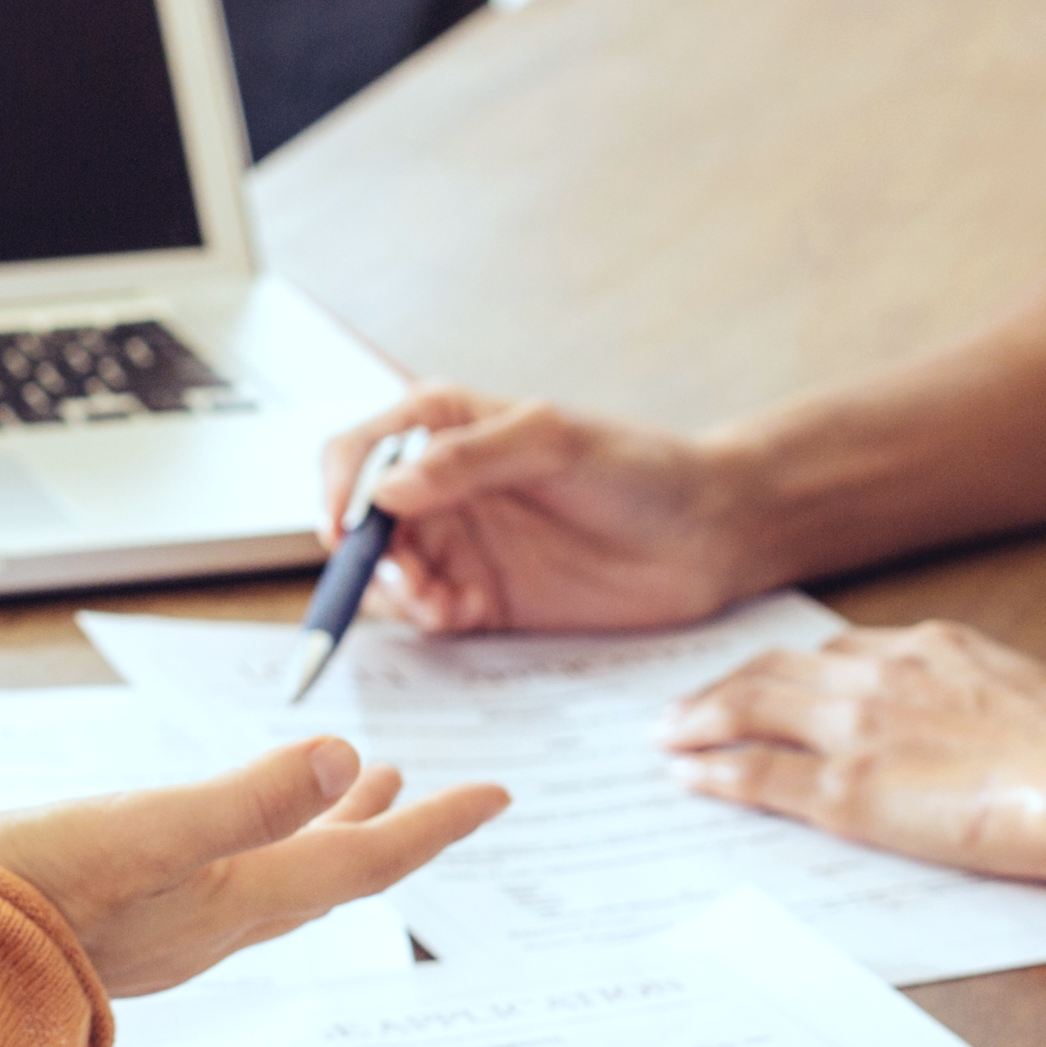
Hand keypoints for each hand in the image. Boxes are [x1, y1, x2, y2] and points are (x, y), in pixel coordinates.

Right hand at [0, 736, 508, 997]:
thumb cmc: (31, 898)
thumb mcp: (146, 832)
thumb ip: (244, 802)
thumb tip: (340, 754)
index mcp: (238, 895)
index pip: (362, 859)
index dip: (434, 825)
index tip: (496, 795)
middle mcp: (218, 921)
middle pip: (330, 871)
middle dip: (384, 827)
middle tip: (428, 791)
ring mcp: (172, 929)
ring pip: (277, 877)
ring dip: (321, 830)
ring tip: (350, 789)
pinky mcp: (125, 924)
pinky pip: (224, 882)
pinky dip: (256, 844)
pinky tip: (227, 838)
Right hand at [319, 386, 757, 636]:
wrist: (710, 535)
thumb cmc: (641, 468)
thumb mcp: (555, 442)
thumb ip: (469, 458)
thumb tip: (384, 490)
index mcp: (445, 426)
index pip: (357, 451)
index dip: (335, 490)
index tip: (342, 531)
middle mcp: (440, 486)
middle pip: (358, 521)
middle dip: (364, 555)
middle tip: (404, 579)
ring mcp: (460, 544)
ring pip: (387, 574)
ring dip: (397, 592)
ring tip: (441, 601)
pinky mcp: (483, 598)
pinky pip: (426, 616)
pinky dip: (428, 620)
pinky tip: (463, 614)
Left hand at [660, 617, 1045, 884]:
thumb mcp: (1019, 692)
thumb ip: (973, 692)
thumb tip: (965, 712)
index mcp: (925, 647)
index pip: (832, 653)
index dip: (786, 669)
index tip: (761, 679)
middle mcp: (878, 675)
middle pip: (775, 672)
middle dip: (722, 688)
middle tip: (682, 708)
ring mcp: (856, 731)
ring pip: (751, 711)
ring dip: (701, 721)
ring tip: (668, 734)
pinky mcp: (846, 789)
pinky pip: (760, 776)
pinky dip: (717, 773)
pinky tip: (691, 776)